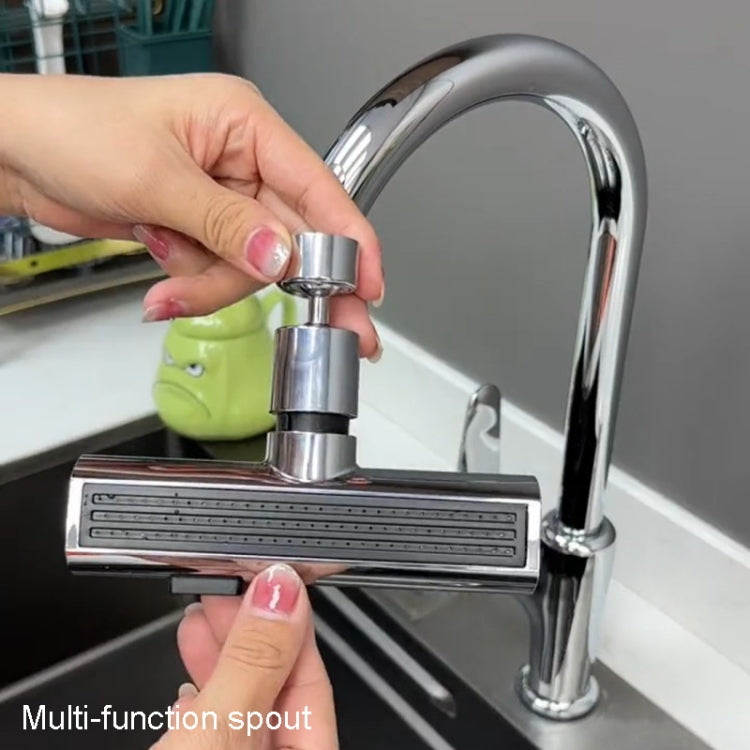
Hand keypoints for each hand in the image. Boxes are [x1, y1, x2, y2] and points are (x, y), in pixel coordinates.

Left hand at [0, 73, 381, 357]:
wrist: (17, 155)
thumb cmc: (72, 132)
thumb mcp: (155, 178)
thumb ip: (225, 223)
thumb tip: (279, 256)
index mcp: (243, 124)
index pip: (317, 186)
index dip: (350, 239)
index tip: (369, 283)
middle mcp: (240, 161)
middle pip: (291, 237)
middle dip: (292, 283)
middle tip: (339, 328)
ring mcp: (221, 199)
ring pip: (252, 266)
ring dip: (214, 286)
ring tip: (171, 282)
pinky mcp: (201, 227)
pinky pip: (220, 272)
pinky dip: (194, 285)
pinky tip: (163, 274)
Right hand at [156, 563, 336, 748]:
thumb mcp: (222, 726)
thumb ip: (254, 658)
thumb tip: (280, 592)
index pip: (314, 672)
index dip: (288, 618)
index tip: (263, 578)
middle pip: (276, 684)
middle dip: (246, 630)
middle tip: (223, 588)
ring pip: (243, 703)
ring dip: (219, 656)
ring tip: (199, 617)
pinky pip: (217, 728)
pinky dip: (201, 696)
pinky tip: (187, 685)